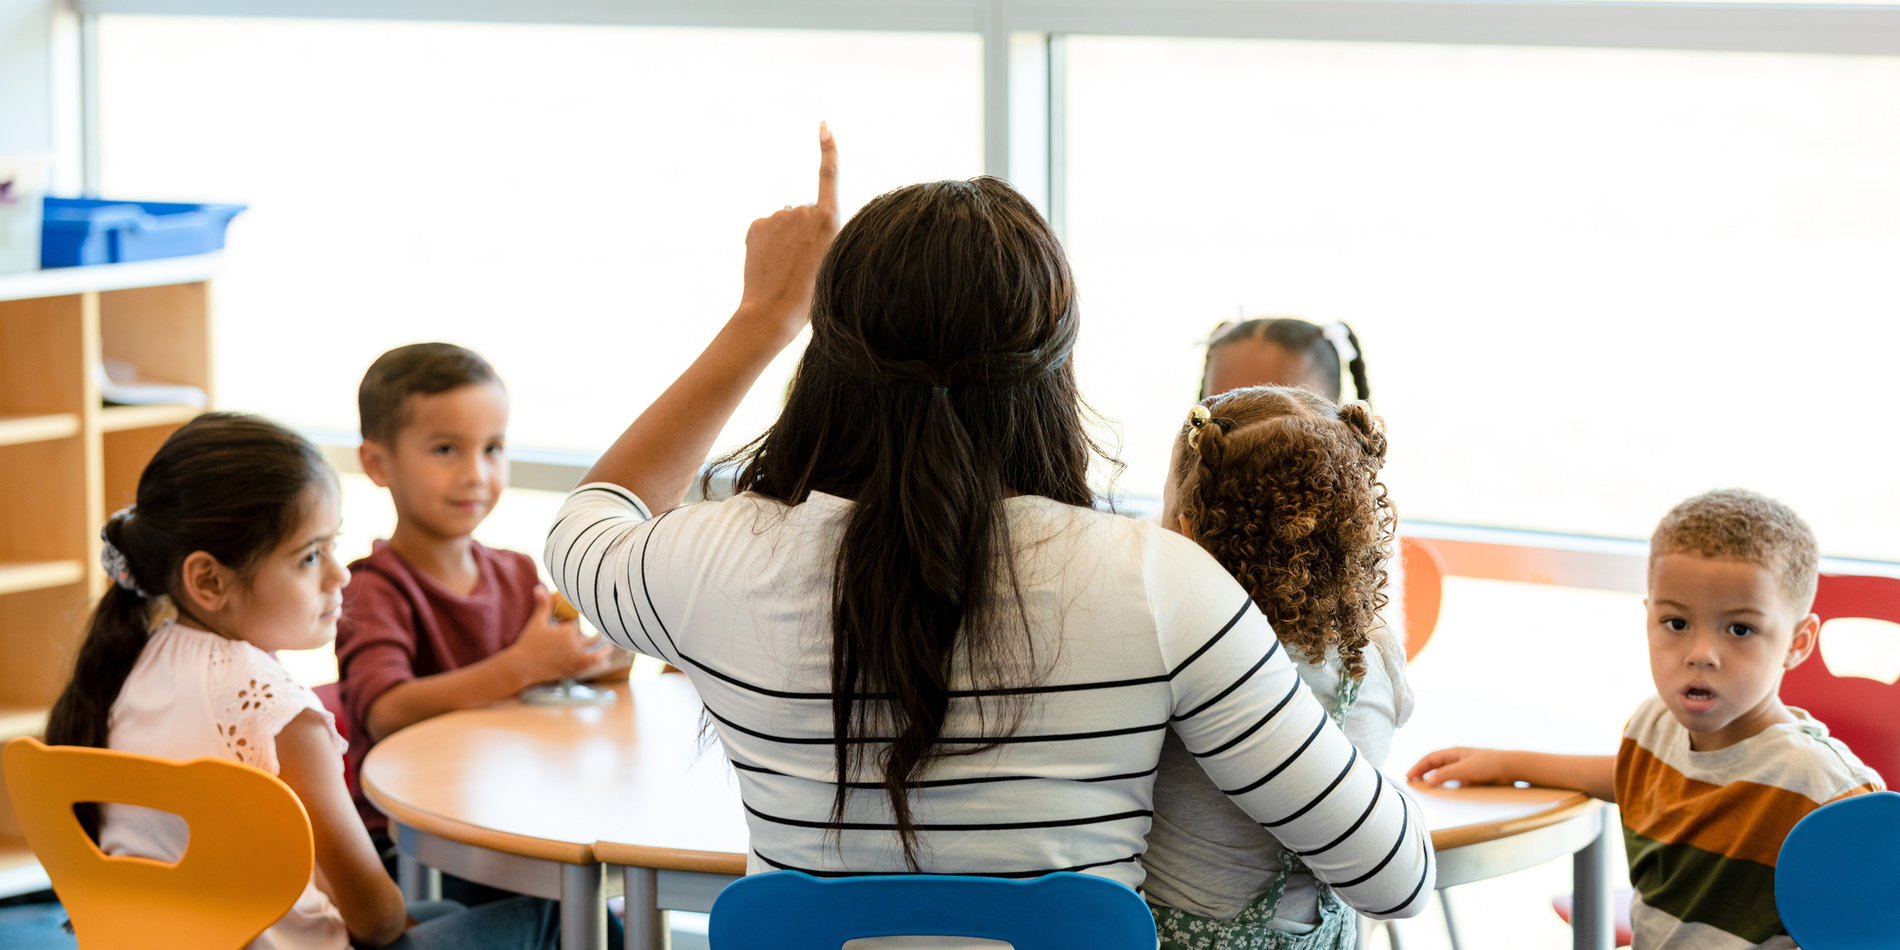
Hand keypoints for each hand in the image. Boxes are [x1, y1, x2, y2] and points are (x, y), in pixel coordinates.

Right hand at [507, 586, 609, 684]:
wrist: (522, 666)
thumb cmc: (529, 643)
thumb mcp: (537, 622)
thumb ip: (542, 604)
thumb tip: (538, 586)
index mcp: (567, 631)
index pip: (578, 624)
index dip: (574, 624)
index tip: (569, 625)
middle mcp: (574, 644)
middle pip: (590, 637)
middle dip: (593, 635)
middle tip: (599, 633)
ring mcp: (576, 658)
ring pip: (597, 651)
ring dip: (605, 649)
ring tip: (610, 646)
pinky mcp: (574, 669)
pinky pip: (593, 664)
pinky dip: (601, 661)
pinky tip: (605, 661)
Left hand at [735, 122, 839, 345]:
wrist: (772, 313)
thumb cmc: (809, 296)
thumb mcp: (832, 262)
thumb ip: (821, 233)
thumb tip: (796, 211)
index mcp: (828, 220)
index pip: (828, 175)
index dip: (827, 149)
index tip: (823, 126)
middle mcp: (802, 211)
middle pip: (804, 213)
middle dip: (803, 231)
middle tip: (802, 265)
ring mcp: (777, 216)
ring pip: (784, 223)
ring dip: (785, 239)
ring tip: (785, 269)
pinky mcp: (756, 224)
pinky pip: (766, 229)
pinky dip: (767, 243)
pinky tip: (768, 265)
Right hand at [1407, 747, 1519, 787]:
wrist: (1511, 767)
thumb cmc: (1488, 765)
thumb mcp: (1464, 770)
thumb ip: (1445, 775)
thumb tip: (1427, 781)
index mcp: (1453, 752)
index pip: (1430, 758)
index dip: (1417, 767)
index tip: (1408, 777)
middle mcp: (1457, 757)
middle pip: (1434, 764)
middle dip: (1422, 771)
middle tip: (1411, 781)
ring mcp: (1465, 766)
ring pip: (1443, 771)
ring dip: (1432, 777)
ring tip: (1423, 785)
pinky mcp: (1472, 775)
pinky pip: (1453, 778)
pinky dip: (1444, 782)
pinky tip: (1444, 789)